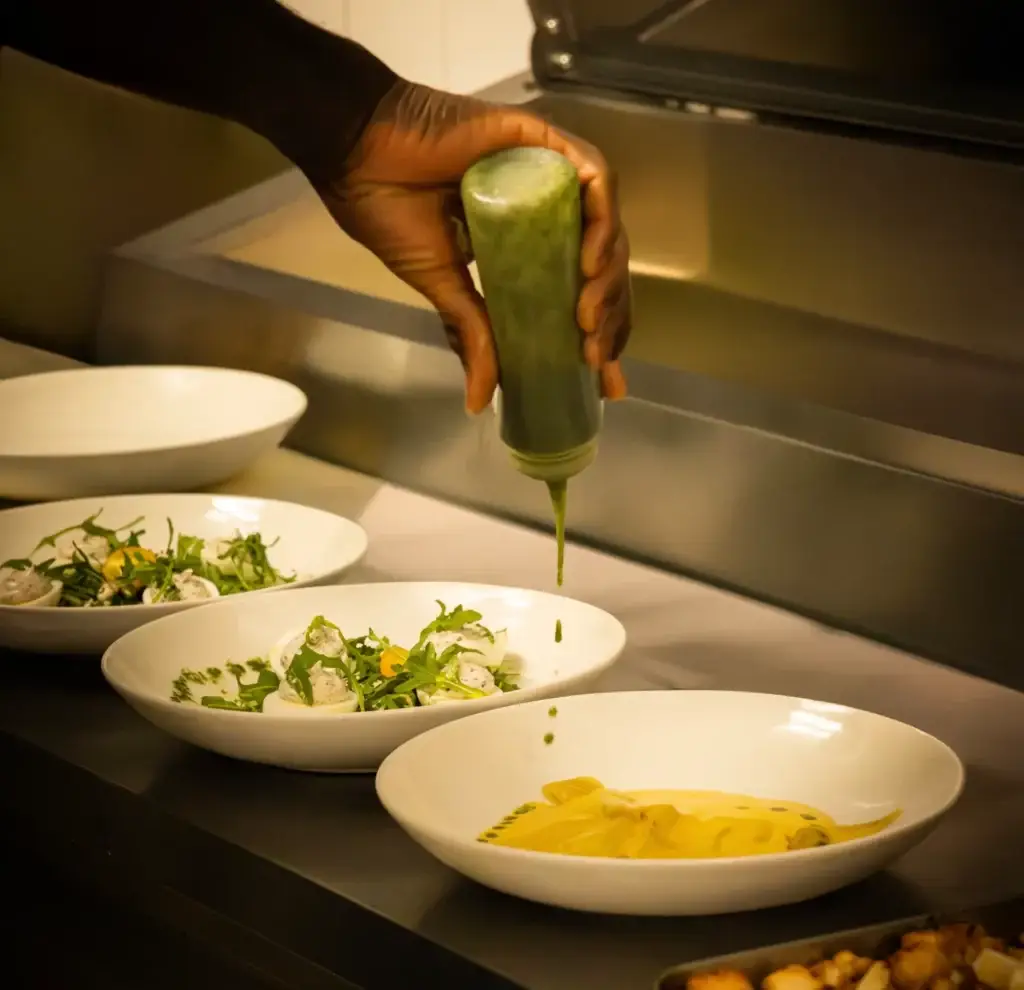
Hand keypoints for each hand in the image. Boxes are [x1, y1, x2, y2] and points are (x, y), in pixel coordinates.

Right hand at [313, 81, 630, 413]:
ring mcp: (550, 179)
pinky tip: (589, 263)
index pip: (579, 295)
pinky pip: (594, 181)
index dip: (600, 336)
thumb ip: (471, 335)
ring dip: (607, 280)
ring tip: (588, 320)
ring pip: (606, 230)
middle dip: (611, 319)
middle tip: (595, 358)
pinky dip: (601, 224)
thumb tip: (478, 401)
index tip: (604, 380)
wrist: (359, 151)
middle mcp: (547, 214)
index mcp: (526, 248)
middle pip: (603, 268)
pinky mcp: (547, 143)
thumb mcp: (441, 287)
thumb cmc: (392, 211)